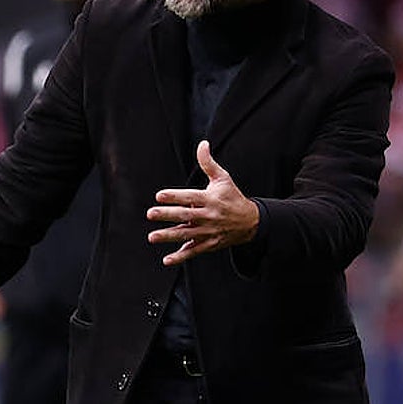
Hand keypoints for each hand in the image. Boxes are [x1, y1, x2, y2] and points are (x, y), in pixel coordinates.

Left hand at [147, 140, 258, 266]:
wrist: (251, 222)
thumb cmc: (233, 197)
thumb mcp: (223, 179)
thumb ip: (208, 163)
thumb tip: (202, 144)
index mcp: (210, 199)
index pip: (190, 197)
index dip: (175, 196)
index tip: (159, 195)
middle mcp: (209, 216)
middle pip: (186, 216)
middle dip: (167, 215)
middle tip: (151, 214)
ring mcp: (209, 232)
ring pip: (187, 235)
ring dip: (169, 236)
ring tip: (152, 237)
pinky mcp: (209, 244)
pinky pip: (194, 251)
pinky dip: (181, 256)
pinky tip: (167, 259)